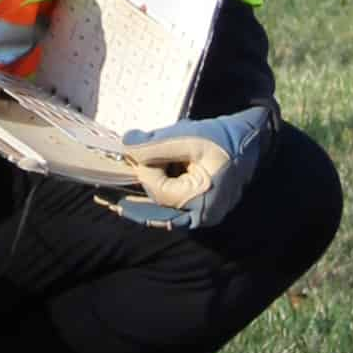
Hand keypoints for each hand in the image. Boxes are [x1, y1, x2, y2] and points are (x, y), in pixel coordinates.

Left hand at [114, 99, 271, 231]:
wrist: (251, 141)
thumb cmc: (223, 137)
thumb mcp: (189, 135)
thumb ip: (156, 143)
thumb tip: (125, 147)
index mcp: (203, 198)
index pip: (160, 190)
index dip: (144, 172)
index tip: (134, 153)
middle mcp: (202, 216)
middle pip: (158, 206)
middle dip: (134, 194)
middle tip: (101, 194)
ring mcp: (203, 217)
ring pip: (162, 212)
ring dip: (138, 204)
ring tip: (107, 202)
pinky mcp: (200, 212)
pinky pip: (171, 211)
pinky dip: (153, 204)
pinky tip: (128, 203)